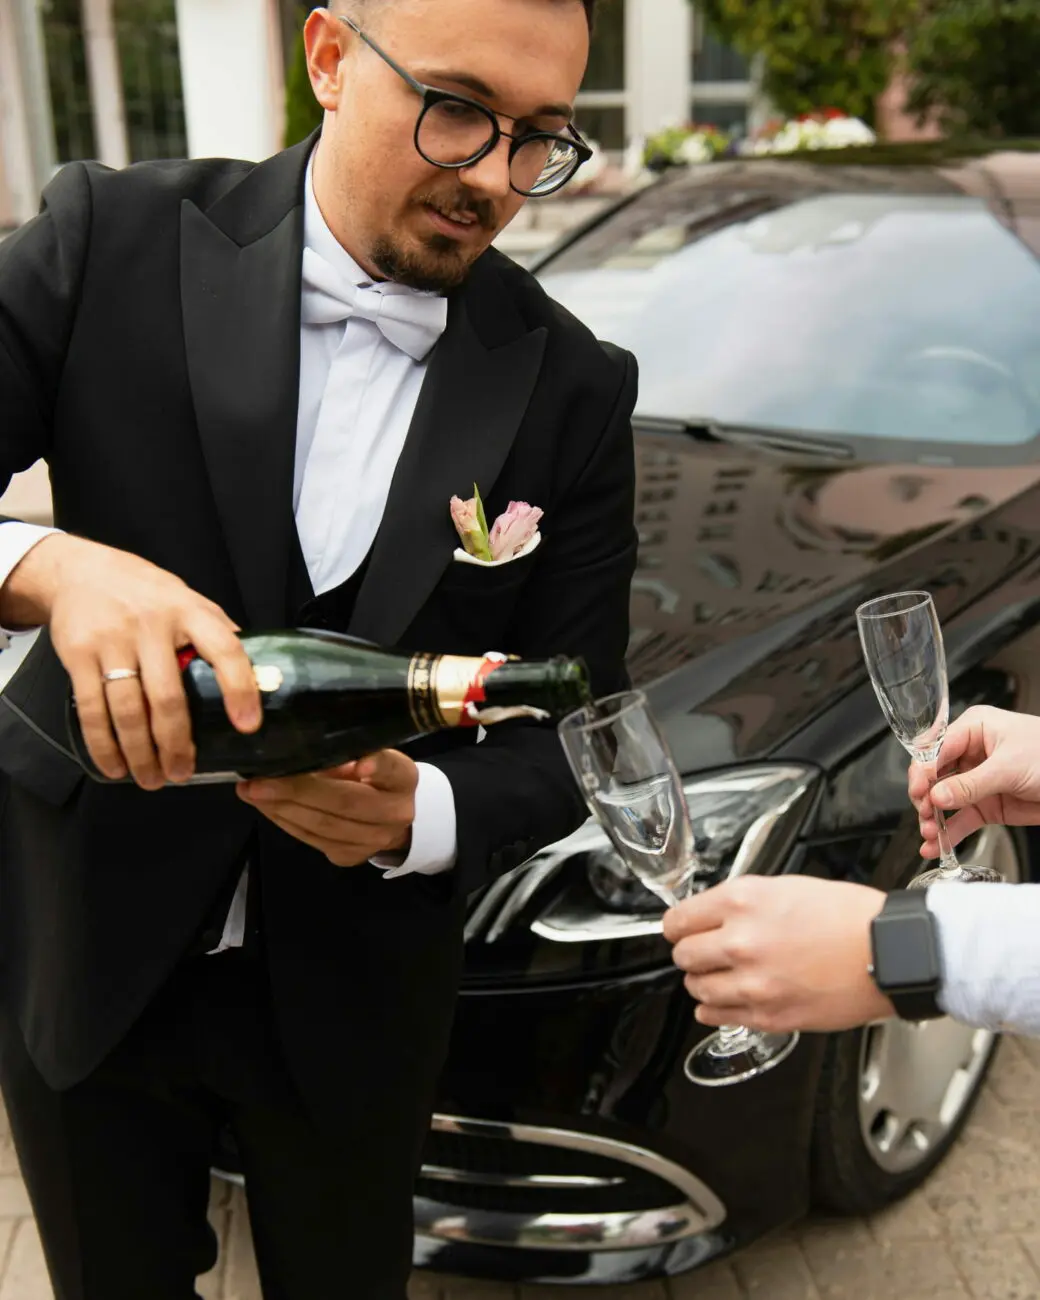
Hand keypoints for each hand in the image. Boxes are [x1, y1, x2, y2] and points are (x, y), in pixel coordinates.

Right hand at [1, 534, 260, 789]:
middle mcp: (153, 625)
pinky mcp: (79, 654)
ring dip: (140, 753)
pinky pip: (92, 709)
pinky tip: (115, 766)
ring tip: (151, 778)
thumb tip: (258, 673)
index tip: (247, 726)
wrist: (81, 571)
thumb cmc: (146, 593)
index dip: (239, 689)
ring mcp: (113, 640)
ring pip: (129, 710)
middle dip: (177, 744)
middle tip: (182, 773)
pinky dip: (103, 744)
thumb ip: (217, 633)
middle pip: (169, 697)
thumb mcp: (188, 601)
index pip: (224, 650)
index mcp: (190, 612)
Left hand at [236, 750, 417, 866]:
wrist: (391, 817)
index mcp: (403, 778)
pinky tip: (266, 806)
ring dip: (281, 809)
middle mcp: (396, 812)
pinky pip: (312, 840)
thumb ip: (345, 752)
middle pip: (346, 802)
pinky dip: (284, 822)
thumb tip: (297, 748)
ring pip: (323, 826)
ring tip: (251, 792)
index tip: (359, 762)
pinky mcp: (352, 856)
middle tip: (258, 781)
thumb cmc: (373, 775)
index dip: (376, 765)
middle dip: (297, 791)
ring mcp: (374, 840)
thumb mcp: (368, 755)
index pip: (391, 768)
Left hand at [662, 876, 892, 1032]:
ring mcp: (753, 983)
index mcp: (742, 902)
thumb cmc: (848, 916)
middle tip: (704, 952)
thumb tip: (713, 915)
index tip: (681, 930)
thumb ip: (743, 902)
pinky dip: (714, 1008)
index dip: (678, 926)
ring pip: (697, 987)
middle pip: (683, 955)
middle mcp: (740, 942)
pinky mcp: (769, 1016)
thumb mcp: (785, 887)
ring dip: (703, 981)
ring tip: (719, 975)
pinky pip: (717, 1016)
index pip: (678, 920)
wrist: (888, 952)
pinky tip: (724, 1000)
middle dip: (691, 953)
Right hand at [909, 705, 1039, 858]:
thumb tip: (938, 796)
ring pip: (945, 800)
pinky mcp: (988, 805)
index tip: (920, 790)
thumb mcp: (1009, 767)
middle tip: (926, 814)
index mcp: (975, 729)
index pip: (937, 747)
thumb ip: (971, 784)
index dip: (924, 770)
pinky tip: (937, 845)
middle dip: (926, 797)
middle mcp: (972, 753)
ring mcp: (978, 781)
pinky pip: (962, 819)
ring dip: (934, 818)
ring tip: (930, 834)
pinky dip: (949, 833)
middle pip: (935, 775)